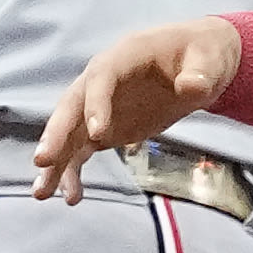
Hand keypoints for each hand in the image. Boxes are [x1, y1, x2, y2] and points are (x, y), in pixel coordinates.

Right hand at [32, 15, 243, 196]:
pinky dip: (73, 172)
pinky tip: (71, 197)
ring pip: (69, 132)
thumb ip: (200, 75)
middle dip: (56, 134)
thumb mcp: (210, 60)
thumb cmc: (203, 55)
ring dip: (55, 161)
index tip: (98, 134)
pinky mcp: (104, 128)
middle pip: (71, 106)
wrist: (199, 64)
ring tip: (42, 193)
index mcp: (124, 56)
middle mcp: (101, 80)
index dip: (96, 103)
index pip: (101, 77)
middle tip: (43, 161)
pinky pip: (81, 150)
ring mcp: (99, 106)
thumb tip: (191, 87)